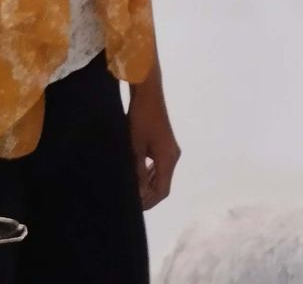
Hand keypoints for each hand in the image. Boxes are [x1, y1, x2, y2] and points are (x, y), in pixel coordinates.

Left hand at [127, 87, 180, 209]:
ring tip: (130, 188)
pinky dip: (150, 174)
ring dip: (148, 185)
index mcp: (168, 159)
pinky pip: (160, 166)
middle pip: (163, 185)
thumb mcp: (135, 148)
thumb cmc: (140, 120)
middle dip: (148, 195)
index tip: (132, 207)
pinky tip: (137, 174)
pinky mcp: (166, 144)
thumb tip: (139, 194)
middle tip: (129, 200)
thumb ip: (137, 172)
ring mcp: (171, 150)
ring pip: (162, 175)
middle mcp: (173, 156)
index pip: (162, 190)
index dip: (149, 202)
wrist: (148, 95)